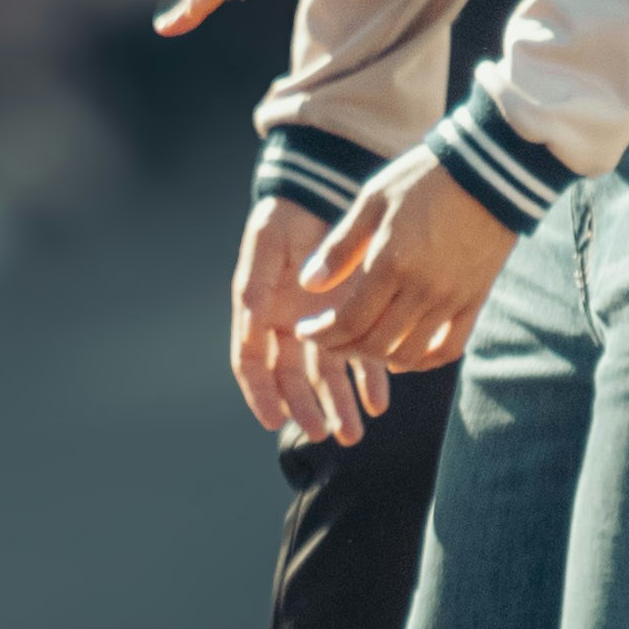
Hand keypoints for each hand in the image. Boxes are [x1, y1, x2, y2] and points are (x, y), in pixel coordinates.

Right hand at [229, 204, 385, 444]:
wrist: (324, 196)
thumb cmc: (288, 218)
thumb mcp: (266, 242)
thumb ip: (255, 280)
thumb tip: (250, 317)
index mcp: (258, 313)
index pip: (253, 364)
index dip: (261, 395)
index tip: (275, 421)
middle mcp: (287, 327)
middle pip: (293, 380)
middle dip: (307, 409)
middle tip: (323, 433)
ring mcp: (321, 326)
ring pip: (327, 376)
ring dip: (339, 405)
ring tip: (353, 432)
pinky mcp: (353, 319)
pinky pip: (360, 358)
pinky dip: (369, 381)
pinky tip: (378, 401)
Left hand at [294, 153, 513, 380]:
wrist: (489, 172)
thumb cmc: (423, 179)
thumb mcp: (373, 201)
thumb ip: (340, 247)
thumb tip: (307, 284)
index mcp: (391, 264)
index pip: (349, 322)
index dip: (322, 334)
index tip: (305, 331)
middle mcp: (422, 290)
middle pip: (375, 343)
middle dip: (342, 348)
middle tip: (326, 339)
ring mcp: (451, 299)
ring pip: (408, 353)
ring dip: (378, 358)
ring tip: (359, 346)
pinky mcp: (474, 300)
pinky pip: (449, 348)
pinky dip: (423, 361)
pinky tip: (402, 355)